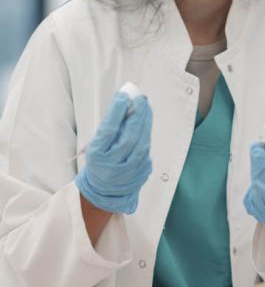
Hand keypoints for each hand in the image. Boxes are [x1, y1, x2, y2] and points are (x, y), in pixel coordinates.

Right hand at [75, 92, 152, 213]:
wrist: (105, 190)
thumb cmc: (100, 160)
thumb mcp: (96, 145)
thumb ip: (110, 127)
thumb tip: (126, 104)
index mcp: (97, 156)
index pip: (108, 131)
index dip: (117, 112)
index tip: (124, 97)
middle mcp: (114, 165)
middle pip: (129, 136)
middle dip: (137, 115)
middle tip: (141, 99)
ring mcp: (130, 170)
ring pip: (142, 142)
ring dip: (145, 122)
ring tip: (146, 107)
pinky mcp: (143, 171)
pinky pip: (147, 149)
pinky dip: (147, 134)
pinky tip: (146, 122)